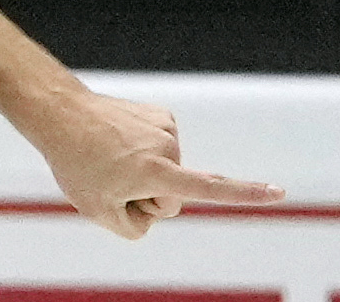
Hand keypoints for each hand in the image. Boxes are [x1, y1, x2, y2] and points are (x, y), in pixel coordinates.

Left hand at [24, 90, 283, 237]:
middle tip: (109, 178)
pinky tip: (119, 141)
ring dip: (141, 171)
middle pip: (172, 197)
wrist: (59, 112)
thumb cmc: (75, 163)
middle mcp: (167, 148)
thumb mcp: (99, 212)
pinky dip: (142, 150)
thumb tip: (158, 210)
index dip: (246, 194)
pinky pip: (160, 149)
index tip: (280, 192)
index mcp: (157, 172)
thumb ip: (136, 227)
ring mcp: (165, 128)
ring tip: (108, 156)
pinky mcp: (159, 114)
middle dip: (146, 197)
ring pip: (166, 171)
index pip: (210, 188)